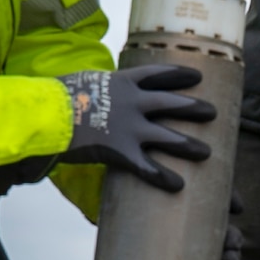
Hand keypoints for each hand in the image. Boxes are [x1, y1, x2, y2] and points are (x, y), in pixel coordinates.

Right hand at [59, 64, 214, 192]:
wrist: (47, 113)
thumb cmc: (55, 97)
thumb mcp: (79, 83)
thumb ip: (94, 88)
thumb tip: (90, 90)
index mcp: (122, 82)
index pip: (157, 74)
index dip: (179, 74)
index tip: (197, 76)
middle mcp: (132, 102)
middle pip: (172, 103)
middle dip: (194, 109)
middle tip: (213, 112)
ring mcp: (129, 126)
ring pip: (169, 136)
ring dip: (189, 145)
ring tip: (207, 153)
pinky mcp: (120, 150)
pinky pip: (148, 166)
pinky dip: (163, 177)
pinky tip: (178, 185)